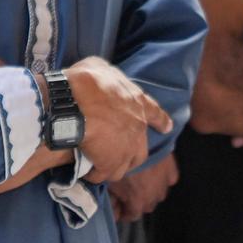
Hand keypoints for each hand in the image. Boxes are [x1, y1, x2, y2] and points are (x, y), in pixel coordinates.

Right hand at [60, 54, 171, 185]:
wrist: (74, 102)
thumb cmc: (86, 81)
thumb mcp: (99, 67)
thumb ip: (107, 76)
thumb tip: (103, 77)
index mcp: (137, 102)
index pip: (154, 113)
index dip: (160, 120)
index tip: (167, 128)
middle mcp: (137, 128)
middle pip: (140, 150)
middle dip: (130, 155)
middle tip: (115, 155)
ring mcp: (126, 148)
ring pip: (123, 167)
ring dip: (112, 167)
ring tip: (98, 167)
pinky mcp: (110, 163)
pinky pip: (102, 174)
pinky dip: (94, 174)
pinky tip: (85, 172)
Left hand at [109, 155, 177, 221]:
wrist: (140, 142)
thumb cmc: (121, 162)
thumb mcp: (109, 183)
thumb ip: (111, 199)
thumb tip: (112, 206)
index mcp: (138, 202)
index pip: (132, 216)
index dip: (123, 213)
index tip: (118, 209)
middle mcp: (154, 197)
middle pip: (145, 207)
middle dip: (136, 203)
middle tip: (127, 193)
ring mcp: (164, 185)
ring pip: (157, 195)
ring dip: (150, 192)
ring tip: (141, 182)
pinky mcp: (172, 172)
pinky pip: (167, 181)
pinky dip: (161, 180)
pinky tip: (154, 173)